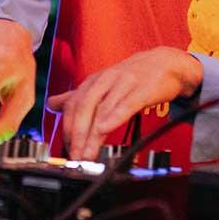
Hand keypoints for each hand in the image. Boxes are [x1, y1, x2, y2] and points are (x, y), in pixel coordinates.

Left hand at [47, 47, 202, 163]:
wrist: (166, 63)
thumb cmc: (134, 76)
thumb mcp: (103, 83)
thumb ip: (78, 96)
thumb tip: (51, 104)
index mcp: (94, 81)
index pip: (73, 104)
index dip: (67, 128)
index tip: (67, 149)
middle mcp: (106, 80)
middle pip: (84, 106)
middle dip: (77, 134)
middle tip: (76, 156)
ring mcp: (124, 83)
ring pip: (103, 108)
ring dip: (93, 134)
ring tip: (88, 154)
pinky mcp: (143, 89)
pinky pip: (126, 104)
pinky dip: (114, 116)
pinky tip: (106, 129)